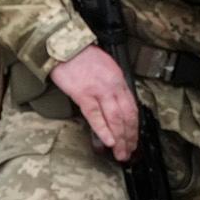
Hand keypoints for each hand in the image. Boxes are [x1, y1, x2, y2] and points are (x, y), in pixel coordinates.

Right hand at [51, 45, 138, 161]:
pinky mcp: (83, 94)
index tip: (133, 139)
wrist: (65, 46)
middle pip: (127, 116)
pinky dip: (103, 129)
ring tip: (120, 153)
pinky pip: (96, 115)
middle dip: (130, 137)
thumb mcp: (106, 67)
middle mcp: (113, 87)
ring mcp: (99, 91)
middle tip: (129, 152)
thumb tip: (115, 103)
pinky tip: (108, 141)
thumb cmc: (82, 56)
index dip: (134, 127)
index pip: (132, 108)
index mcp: (119, 80)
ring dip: (120, 138)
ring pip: (116, 118)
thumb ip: (112, 85)